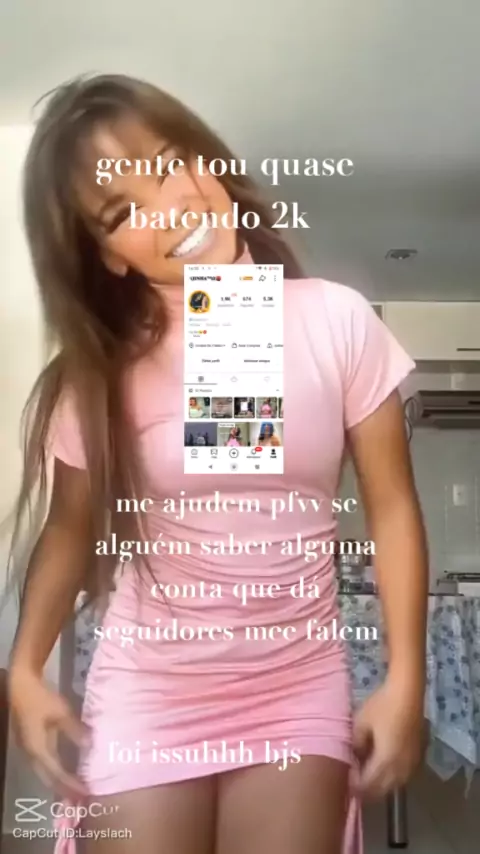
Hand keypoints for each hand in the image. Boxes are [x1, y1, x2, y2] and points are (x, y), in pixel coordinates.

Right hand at [8, 666, 89, 798]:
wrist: (21, 687)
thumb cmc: (41, 699)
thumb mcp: (61, 712)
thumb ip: (75, 730)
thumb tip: (89, 746)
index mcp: (38, 749)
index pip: (57, 774)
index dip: (72, 784)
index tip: (86, 793)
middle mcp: (31, 755)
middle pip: (48, 779)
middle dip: (64, 790)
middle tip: (81, 800)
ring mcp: (28, 750)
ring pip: (44, 774)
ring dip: (59, 784)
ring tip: (74, 791)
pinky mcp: (30, 744)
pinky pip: (43, 766)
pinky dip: (54, 773)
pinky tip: (64, 773)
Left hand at [352, 677, 425, 798]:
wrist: (408, 692)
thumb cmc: (382, 705)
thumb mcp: (361, 723)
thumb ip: (356, 745)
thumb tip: (354, 759)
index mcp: (385, 761)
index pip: (368, 785)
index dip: (356, 788)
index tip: (345, 783)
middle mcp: (401, 767)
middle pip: (382, 790)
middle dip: (367, 790)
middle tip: (354, 783)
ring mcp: (412, 763)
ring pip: (394, 785)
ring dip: (380, 786)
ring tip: (367, 776)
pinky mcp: (418, 756)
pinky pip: (404, 776)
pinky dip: (392, 778)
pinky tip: (384, 769)